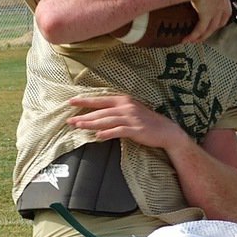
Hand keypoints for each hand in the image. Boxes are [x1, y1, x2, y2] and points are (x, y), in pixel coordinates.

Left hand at [66, 95, 180, 146]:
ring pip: (106, 120)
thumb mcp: (132, 111)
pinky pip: (118, 131)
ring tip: (78, 127)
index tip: (71, 102)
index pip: (100, 100)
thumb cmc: (148, 122)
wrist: (166, 131)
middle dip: (84, 116)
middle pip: (101, 111)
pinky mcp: (135, 129)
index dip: (85, 101)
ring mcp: (131, 118)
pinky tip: (97, 136)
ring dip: (91, 124)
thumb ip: (117, 111)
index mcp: (124, 100)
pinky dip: (107, 133)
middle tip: (70, 121)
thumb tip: (100, 115)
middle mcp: (126, 107)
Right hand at [178, 0, 234, 42]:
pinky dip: (196, 35)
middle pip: (226, 12)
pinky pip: (202, 29)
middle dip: (219, 19)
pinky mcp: (209, 17)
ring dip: (206, 32)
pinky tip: (189, 39)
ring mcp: (217, 9)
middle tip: (212, 23)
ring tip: (198, 36)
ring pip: (214, 24)